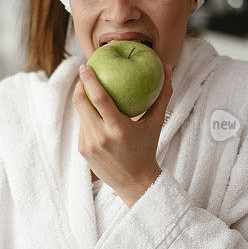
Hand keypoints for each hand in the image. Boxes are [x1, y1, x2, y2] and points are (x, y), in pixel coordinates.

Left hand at [71, 63, 172, 206]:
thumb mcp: (156, 123)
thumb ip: (162, 95)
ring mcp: (89, 144)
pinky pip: (82, 127)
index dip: (89, 79)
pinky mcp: (83, 150)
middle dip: (79, 85)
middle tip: (84, 75)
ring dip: (83, 101)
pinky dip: (87, 117)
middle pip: (81, 103)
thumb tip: (168, 67)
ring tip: (89, 91)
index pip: (99, 98)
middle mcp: (101, 137)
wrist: (136, 182)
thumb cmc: (147, 148)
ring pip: (81, 115)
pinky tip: (93, 112)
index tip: (85, 66)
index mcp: (118, 128)